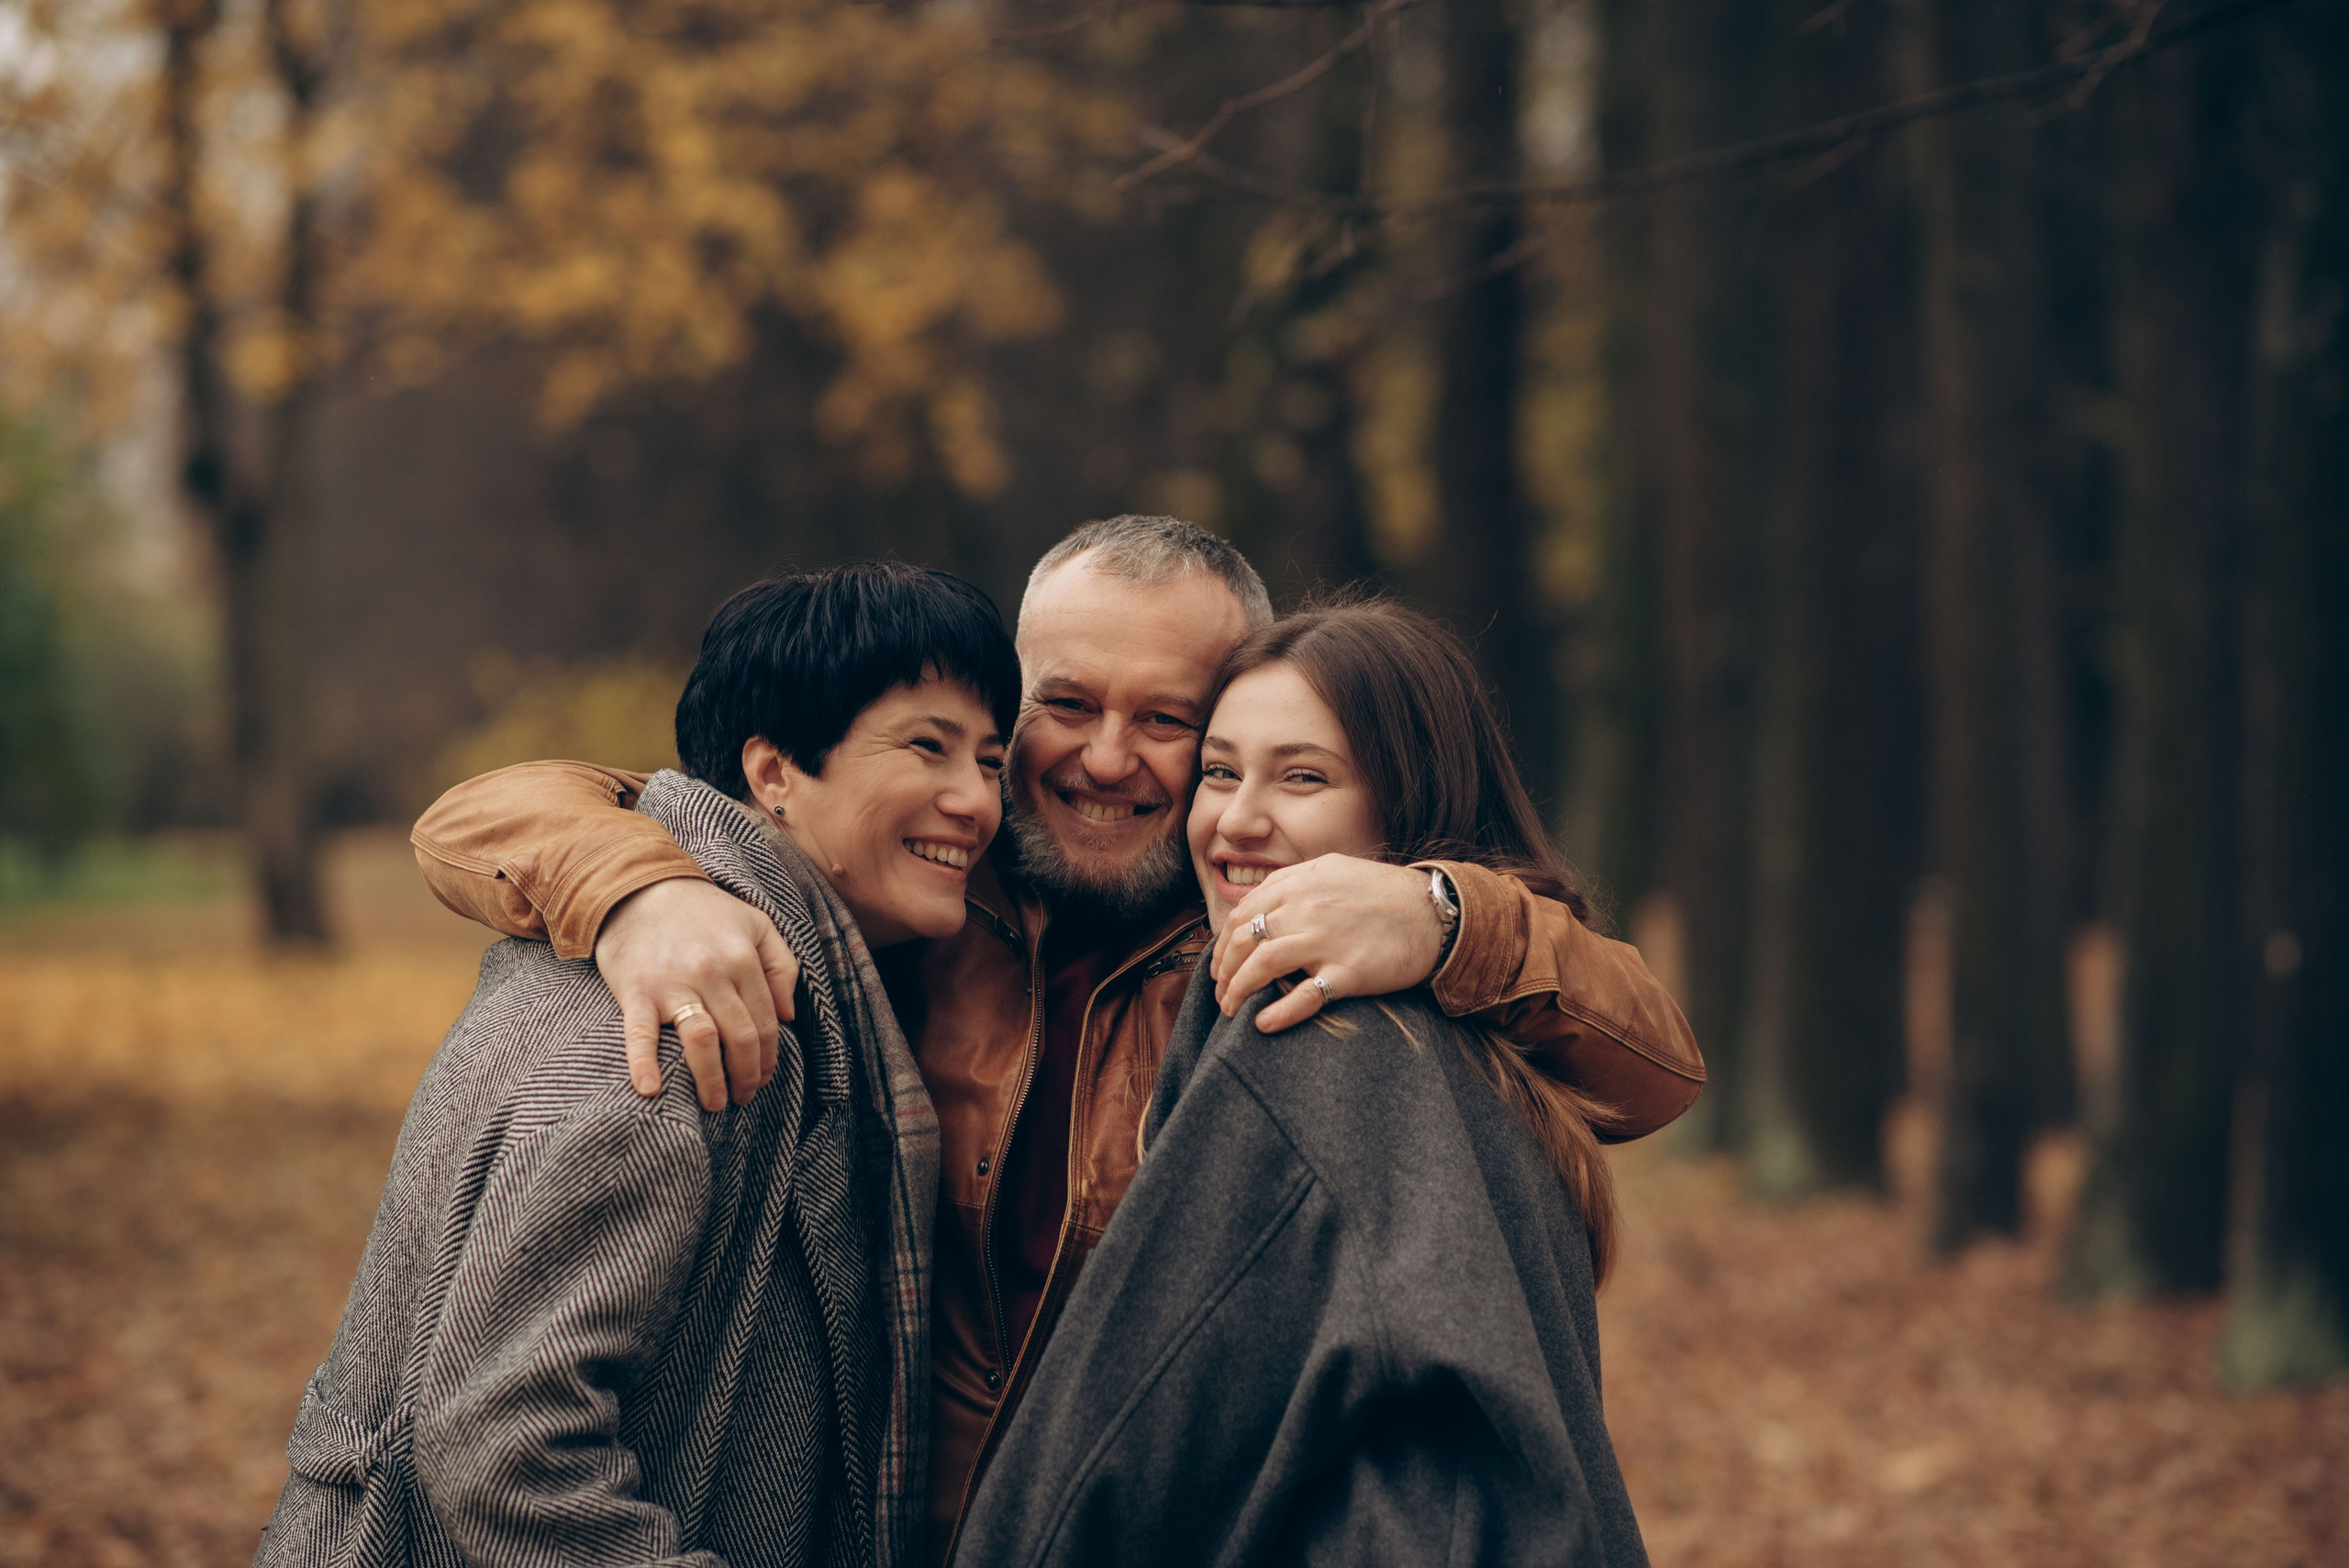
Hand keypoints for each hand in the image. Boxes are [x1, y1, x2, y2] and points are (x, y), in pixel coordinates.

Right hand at [594, 877, 798, 1109]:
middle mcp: (712, 972)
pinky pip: (641, 1033)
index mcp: (743, 958)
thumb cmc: (703, 911)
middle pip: (740, 1038)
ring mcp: (673, 983)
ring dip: (712, 1081)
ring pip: (703, 1041)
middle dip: (748, 1076)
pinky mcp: (637, 990)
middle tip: (744, 1097)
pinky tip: (651, 1091)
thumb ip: (782, 965)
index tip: (764, 1078)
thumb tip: (789, 1016)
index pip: (765, 1022)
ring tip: (716, 1103)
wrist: (639, 887)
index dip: (768, 1058)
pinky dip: (644, 1064)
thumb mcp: (757, 924)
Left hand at [1210, 855, 1447, 1032]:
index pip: (1242, 914)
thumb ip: (1294, 881)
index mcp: (1300, 883)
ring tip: (1231, 1009)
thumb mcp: (1334, 869)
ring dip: (1238, 991)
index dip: (1223, 943)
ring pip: (1262, 966)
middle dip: (1223, 971)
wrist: (1434, 913)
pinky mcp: (1348, 972)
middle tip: (1221, 992)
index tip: (1220, 965)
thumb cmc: (1384, 893)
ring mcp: (1326, 940)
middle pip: (1244, 941)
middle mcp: (1306, 908)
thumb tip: (1258, 902)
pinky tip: (1263, 1024)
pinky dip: (1278, 1013)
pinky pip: (1304, 996)